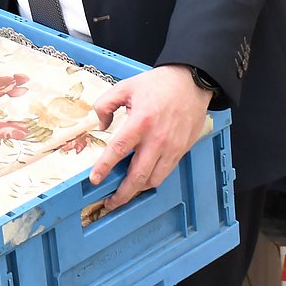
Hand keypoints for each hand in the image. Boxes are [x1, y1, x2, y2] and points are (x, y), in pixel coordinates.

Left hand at [87, 65, 212, 211]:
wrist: (191, 82)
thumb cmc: (158, 84)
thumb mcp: (125, 87)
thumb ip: (105, 104)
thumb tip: (101, 125)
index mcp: (141, 121)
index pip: (118, 150)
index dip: (104, 167)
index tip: (94, 180)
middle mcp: (157, 139)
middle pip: (137, 175)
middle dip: (122, 194)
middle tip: (109, 202)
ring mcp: (171, 147)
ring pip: (153, 180)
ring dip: (137, 191)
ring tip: (124, 195)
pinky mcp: (181, 150)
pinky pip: (165, 173)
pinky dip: (152, 181)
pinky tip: (142, 181)